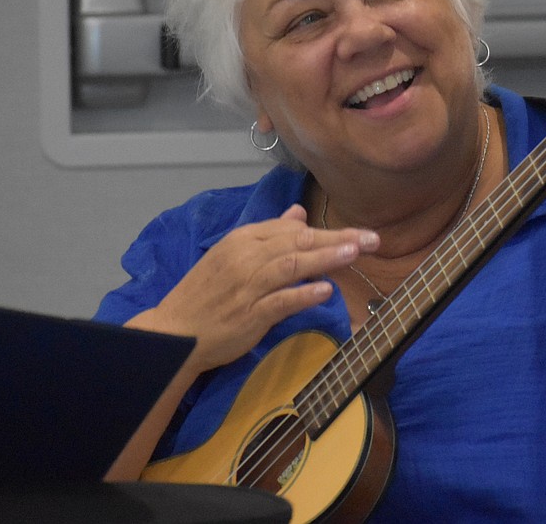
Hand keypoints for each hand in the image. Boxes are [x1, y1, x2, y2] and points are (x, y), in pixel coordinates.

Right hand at [130, 204, 378, 373]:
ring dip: (325, 258)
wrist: (174, 333)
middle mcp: (246, 258)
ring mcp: (247, 287)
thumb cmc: (207, 294)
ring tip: (355, 253)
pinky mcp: (249, 315)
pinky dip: (303, 294)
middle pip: (298, 242)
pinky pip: (280, 301)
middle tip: (371, 239)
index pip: (291, 229)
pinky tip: (326, 290)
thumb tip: (298, 213)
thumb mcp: (233, 255)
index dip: (327, 230)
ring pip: (292, 266)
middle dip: (337, 239)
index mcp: (243, 240)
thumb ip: (268, 234)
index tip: (358, 233)